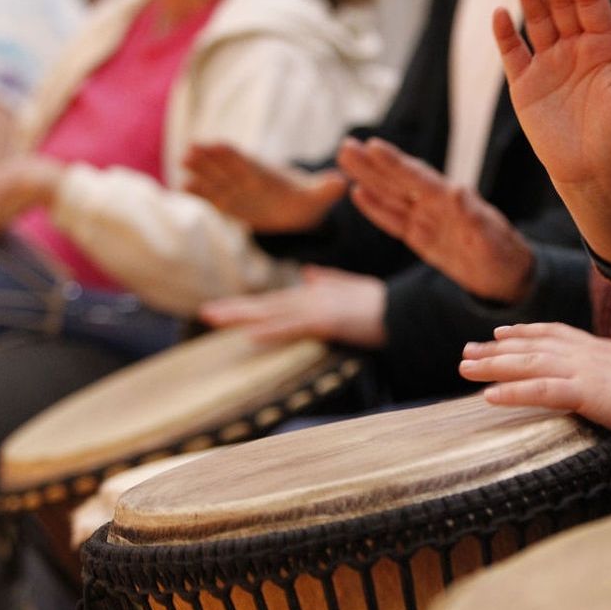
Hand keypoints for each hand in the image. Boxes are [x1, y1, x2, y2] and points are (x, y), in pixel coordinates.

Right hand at [184, 143, 348, 232]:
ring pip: (217, 180)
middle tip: (190, 149)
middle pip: (227, 167)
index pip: (249, 162)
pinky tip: (183, 186)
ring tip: (182, 164)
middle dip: (210, 159)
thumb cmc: (309, 200)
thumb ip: (327, 189)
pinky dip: (201, 193)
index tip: (218, 145)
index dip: (234, 155)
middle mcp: (249, 179)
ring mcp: (238, 190)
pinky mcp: (231, 204)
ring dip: (200, 173)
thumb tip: (342, 182)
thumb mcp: (320, 196)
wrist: (300, 211)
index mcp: (269, 175)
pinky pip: (214, 198)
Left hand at [199, 265, 386, 348]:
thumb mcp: (352, 290)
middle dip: (236, 309)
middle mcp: (312, 298)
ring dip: (243, 316)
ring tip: (214, 318)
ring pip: (273, 313)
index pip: (276, 301)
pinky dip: (272, 330)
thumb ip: (330, 281)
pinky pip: (295, 327)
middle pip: (267, 305)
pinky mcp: (329, 321)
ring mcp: (319, 308)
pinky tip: (251, 335)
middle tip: (205, 312)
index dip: (249, 305)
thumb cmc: (382, 304)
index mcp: (315, 294)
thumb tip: (310, 274)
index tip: (223, 309)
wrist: (405, 309)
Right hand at [337, 137, 534, 303]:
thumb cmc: (504, 255)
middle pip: (399, 181)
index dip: (396, 164)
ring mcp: (427, 220)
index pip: (419, 179)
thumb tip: (457, 190)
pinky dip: (376, 208)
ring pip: (391, 196)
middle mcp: (436, 205)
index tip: (374, 146)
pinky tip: (358, 193)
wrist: (507, 277)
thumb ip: (474, 216)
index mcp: (453, 201)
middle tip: (346, 144)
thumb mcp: (493, 239)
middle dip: (372, 164)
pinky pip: (394, 220)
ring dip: (368, 178)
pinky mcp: (421, 237)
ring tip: (345, 158)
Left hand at [459, 323, 610, 449]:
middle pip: (533, 346)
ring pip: (529, 364)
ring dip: (493, 366)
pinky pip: (542, 390)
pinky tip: (488, 397)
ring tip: (464, 368)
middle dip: (496, 349)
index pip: (555, 334)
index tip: (500, 332)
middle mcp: (590, 354)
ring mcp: (588, 371)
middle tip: (466, 351)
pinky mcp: (590, 393)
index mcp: (603, 351)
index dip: (525, 332)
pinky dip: (513, 392)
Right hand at [494, 0, 610, 210]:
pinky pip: (513, 54)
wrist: (596, 175)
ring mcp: (549, 65)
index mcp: (605, 46)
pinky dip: (506, 34)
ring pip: (537, 22)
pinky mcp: (525, 86)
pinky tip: (501, 14)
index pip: (590, 3)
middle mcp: (575, 49)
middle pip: (562, 5)